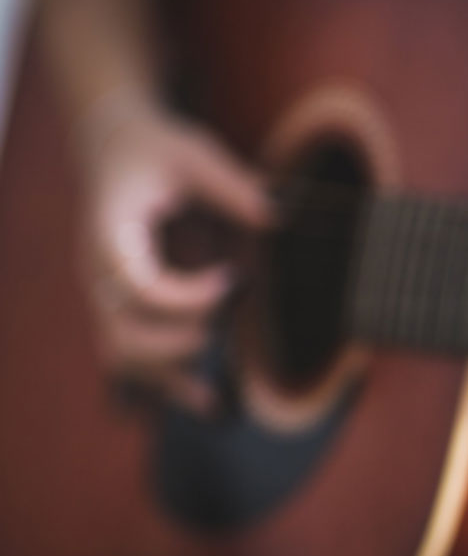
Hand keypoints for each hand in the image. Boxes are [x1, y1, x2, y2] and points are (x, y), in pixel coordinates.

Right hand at [77, 93, 271, 412]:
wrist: (117, 150)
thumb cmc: (159, 151)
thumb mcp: (195, 154)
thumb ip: (234, 185)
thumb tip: (279, 216)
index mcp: (111, 232)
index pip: (136, 283)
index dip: (187, 296)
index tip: (237, 281)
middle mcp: (101, 271)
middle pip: (121, 333)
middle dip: (175, 345)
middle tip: (223, 329)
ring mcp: (110, 295)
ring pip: (123, 357)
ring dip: (170, 381)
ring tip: (220, 403)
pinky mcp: (126, 309)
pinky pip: (135, 360)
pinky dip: (168, 385)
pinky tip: (213, 405)